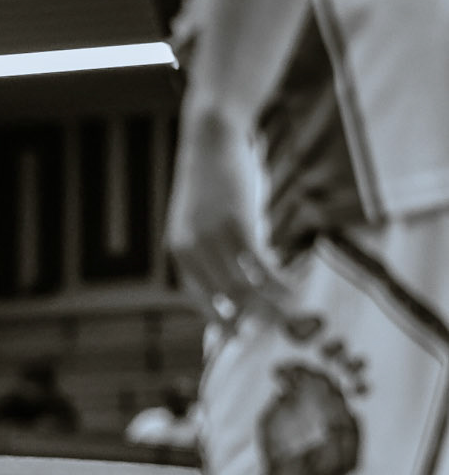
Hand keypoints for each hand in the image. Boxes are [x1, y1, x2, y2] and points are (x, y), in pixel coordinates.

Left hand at [165, 105, 290, 327]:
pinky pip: (259, 265)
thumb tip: (242, 281)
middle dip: (248, 322)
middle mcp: (191, 250)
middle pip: (222, 300)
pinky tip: (293, 291)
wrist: (212, 136)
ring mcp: (212, 238)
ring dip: (268, 306)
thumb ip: (216, 250)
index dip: (220, 322)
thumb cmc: (215, 179)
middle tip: (273, 336)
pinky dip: (277, 283)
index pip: (198, 299)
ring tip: (291, 317)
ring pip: (242, 287)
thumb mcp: (204, 220)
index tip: (241, 338)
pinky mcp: (236, 224)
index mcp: (180, 251)